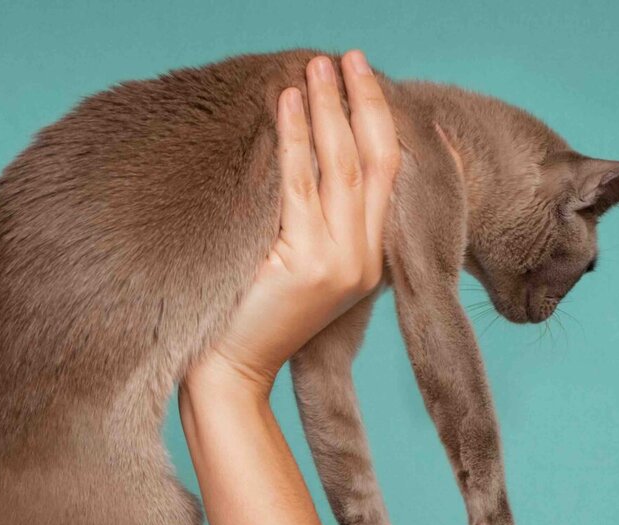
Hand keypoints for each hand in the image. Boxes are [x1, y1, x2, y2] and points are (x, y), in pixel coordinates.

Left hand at [189, 49, 400, 391]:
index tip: (372, 81)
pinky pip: (300, 186)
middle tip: (346, 57)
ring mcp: (339, 262)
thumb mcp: (299, 268)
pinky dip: (294, 141)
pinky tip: (286, 105)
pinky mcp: (308, 264)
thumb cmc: (251, 321)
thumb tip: (311, 159)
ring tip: (314, 67)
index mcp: (368, 261)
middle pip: (372, 160)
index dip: (385, 123)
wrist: (230, 374)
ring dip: (327, 110)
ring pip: (341, 166)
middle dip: (360, 102)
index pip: (388, 175)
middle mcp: (362, 260)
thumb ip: (318, 225)